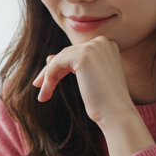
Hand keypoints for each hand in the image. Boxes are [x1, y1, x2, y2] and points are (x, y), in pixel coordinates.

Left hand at [33, 37, 155, 155]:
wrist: (117, 114)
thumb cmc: (106, 103)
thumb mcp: (89, 79)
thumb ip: (74, 65)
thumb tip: (50, 57)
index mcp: (108, 46)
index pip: (77, 52)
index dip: (61, 66)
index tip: (48, 81)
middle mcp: (102, 42)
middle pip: (67, 53)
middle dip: (51, 71)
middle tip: (39, 86)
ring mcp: (94, 46)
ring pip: (60, 58)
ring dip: (48, 77)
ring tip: (43, 96)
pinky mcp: (84, 55)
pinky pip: (57, 63)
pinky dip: (49, 78)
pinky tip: (46, 92)